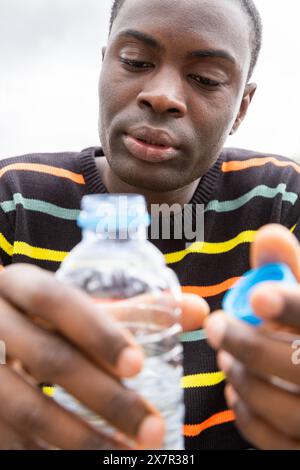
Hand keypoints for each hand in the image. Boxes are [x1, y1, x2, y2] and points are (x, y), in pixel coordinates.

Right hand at [0, 264, 207, 448]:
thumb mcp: (78, 306)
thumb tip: (200, 310)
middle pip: (49, 358)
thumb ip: (136, 308)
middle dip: (105, 397)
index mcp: (20, 286)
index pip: (55, 301)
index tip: (138, 365)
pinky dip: (50, 455)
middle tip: (153, 429)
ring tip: (129, 457)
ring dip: (81, 439)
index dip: (96, 331)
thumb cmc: (45, 320)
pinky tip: (89, 462)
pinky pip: (11, 439)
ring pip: (28, 407)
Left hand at [205, 224, 299, 448]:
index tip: (259, 295)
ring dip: (243, 378)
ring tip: (223, 357)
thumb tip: (267, 235)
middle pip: (299, 365)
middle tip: (215, 326)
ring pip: (283, 406)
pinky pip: (274, 439)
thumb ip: (289, 268)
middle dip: (251, 345)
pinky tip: (236, 391)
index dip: (292, 305)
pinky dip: (248, 414)